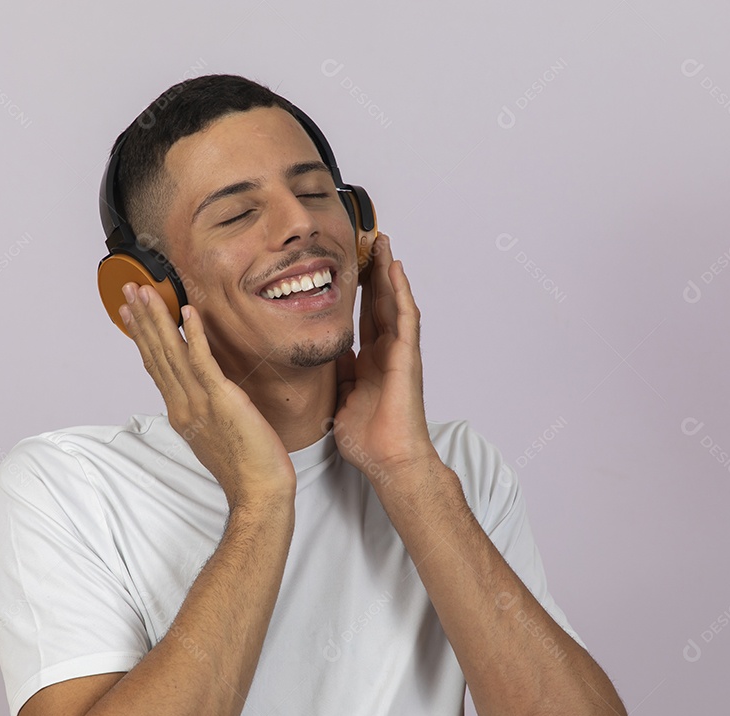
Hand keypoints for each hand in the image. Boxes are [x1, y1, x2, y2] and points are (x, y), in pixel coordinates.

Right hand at [119, 283, 295, 509]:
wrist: (258, 491)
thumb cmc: (244, 467)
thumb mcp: (213, 434)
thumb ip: (202, 411)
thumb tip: (199, 396)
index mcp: (180, 412)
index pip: (154, 366)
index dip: (141, 336)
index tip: (129, 313)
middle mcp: (183, 404)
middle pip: (156, 353)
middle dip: (141, 318)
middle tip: (128, 288)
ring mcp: (199, 402)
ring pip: (172, 352)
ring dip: (158, 319)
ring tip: (146, 291)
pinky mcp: (221, 399)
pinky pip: (203, 361)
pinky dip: (194, 335)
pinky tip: (188, 311)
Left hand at [332, 233, 436, 483]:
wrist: (388, 460)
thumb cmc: (367, 438)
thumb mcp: (340, 396)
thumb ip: (337, 372)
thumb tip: (322, 352)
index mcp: (370, 362)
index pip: (363, 318)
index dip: (357, 292)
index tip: (347, 266)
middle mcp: (387, 353)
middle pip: (379, 303)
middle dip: (373, 272)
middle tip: (366, 241)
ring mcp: (399, 353)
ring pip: (394, 303)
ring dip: (389, 272)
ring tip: (383, 243)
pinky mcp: (407, 357)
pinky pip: (405, 318)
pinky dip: (401, 292)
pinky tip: (395, 269)